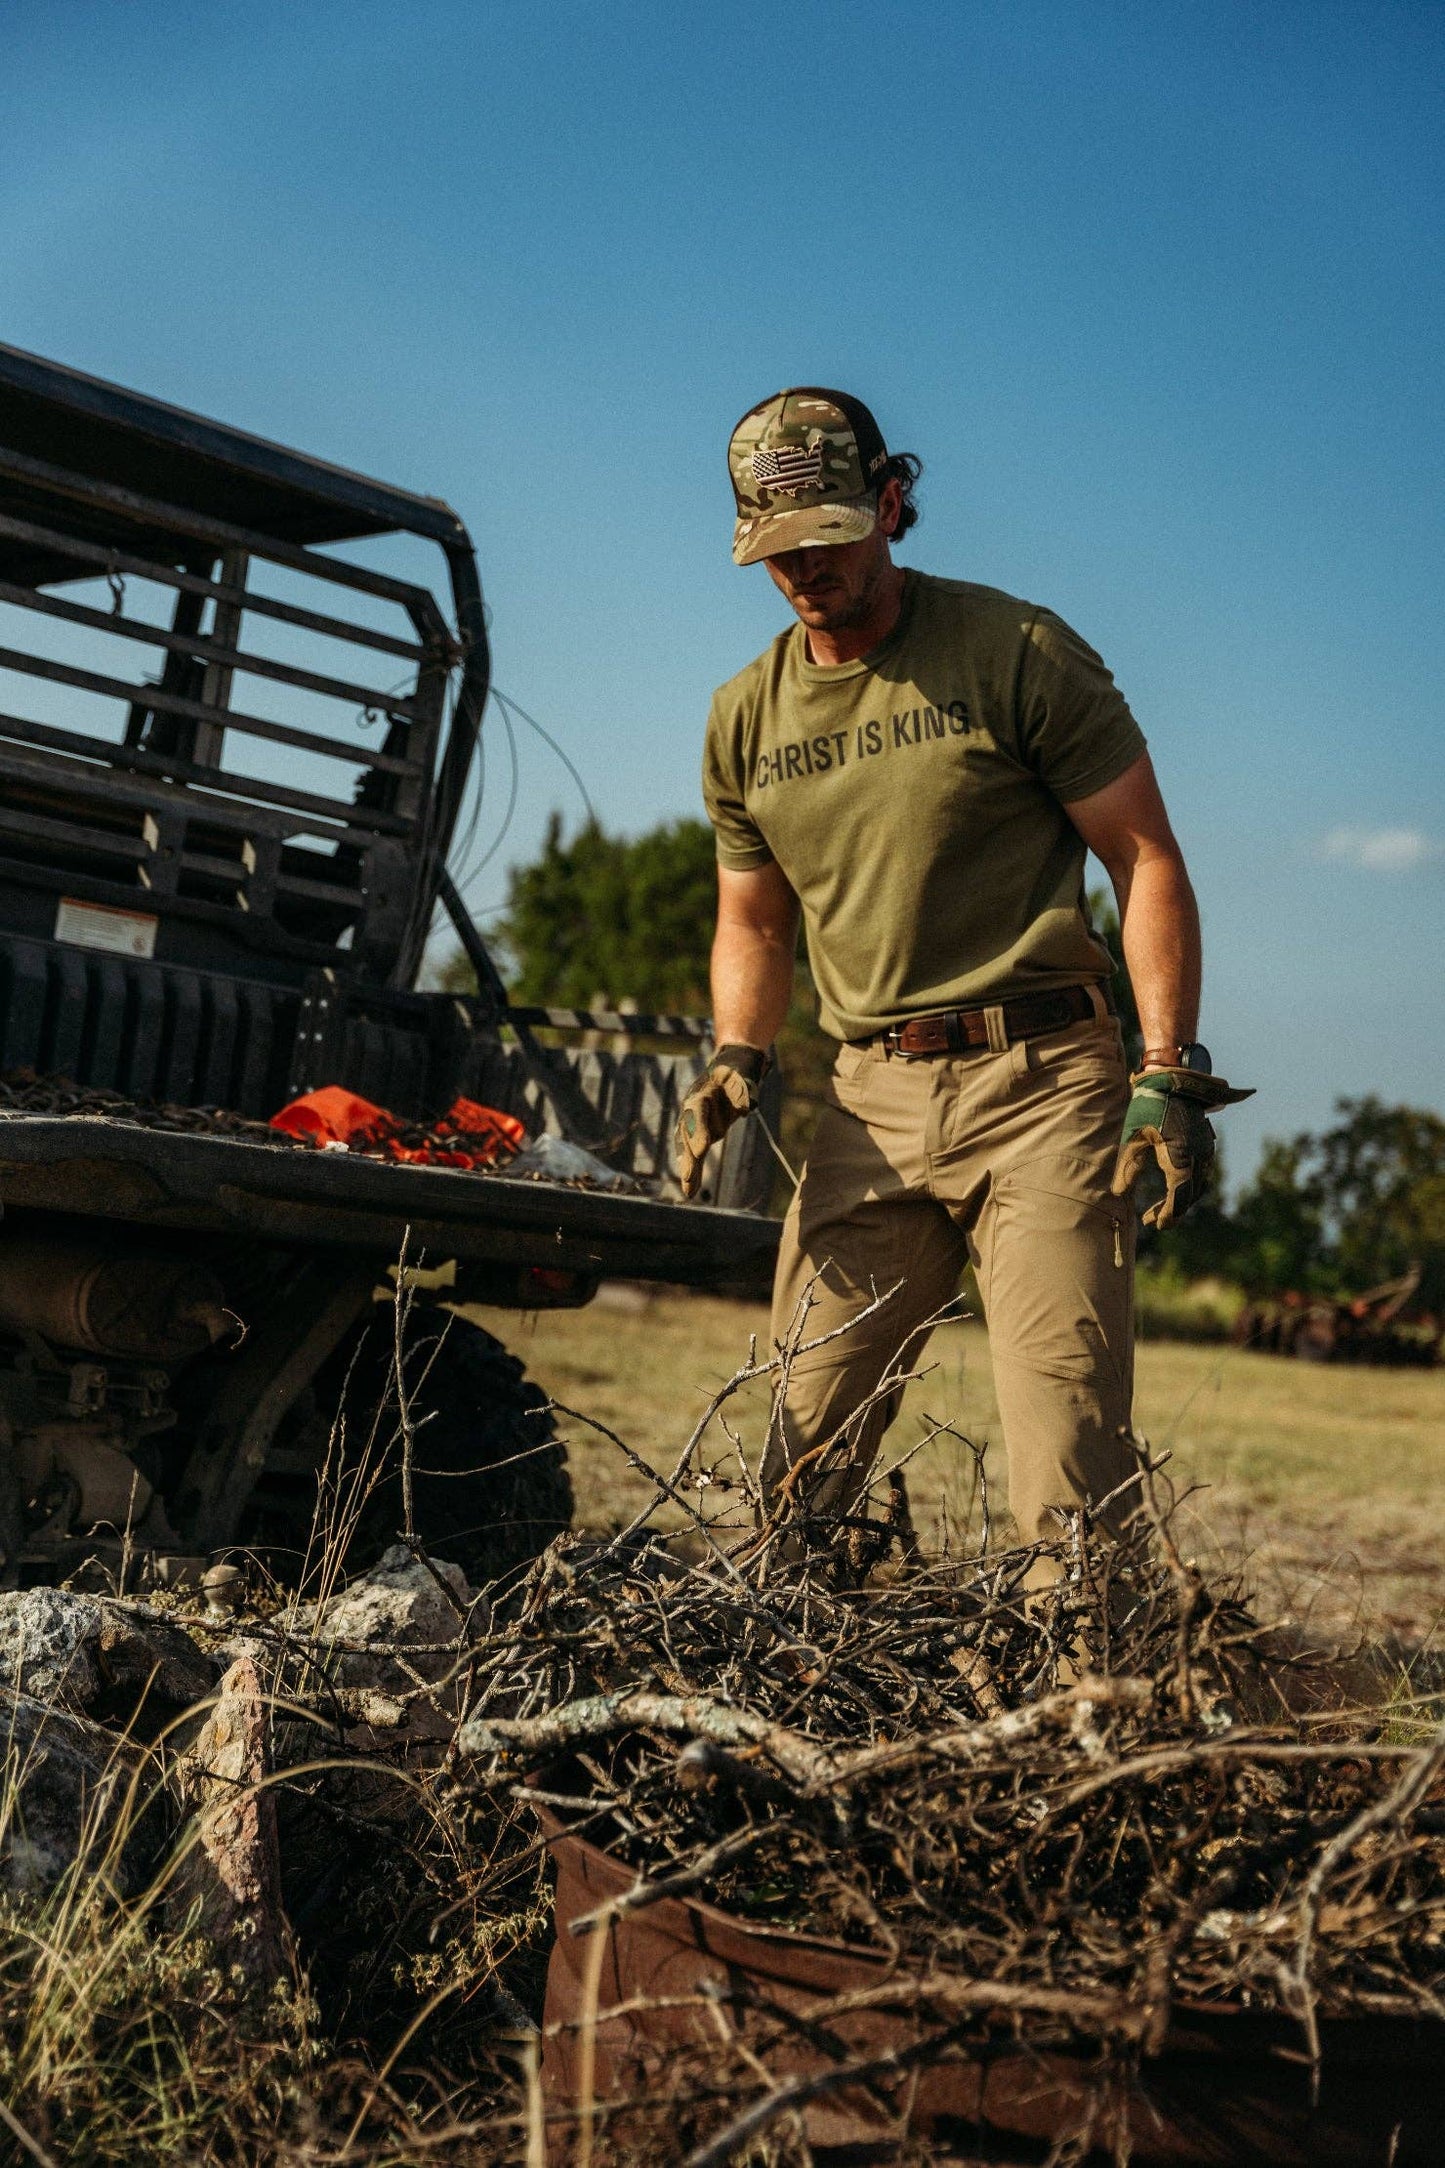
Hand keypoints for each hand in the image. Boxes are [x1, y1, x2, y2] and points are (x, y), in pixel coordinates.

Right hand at [674, 1044, 766, 1199]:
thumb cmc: (737, 1072)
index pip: (697, 1113)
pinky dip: (693, 1173)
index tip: (702, 1150)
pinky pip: (695, 1155)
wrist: (730, 1069)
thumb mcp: (741, 1075)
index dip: (698, 1131)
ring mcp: (695, 1124)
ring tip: (688, 1190)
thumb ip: (742, 1089)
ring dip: (689, 1170)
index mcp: (701, 1092)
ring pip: (688, 1149)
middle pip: (688, 1135)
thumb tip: (746, 1107)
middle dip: (688, 1156)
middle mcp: (693, 1110)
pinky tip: (690, 1191)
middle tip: (688, 1175)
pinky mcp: (701, 1135)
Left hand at [1111, 1066, 1253, 1229]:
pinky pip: (1201, 1172)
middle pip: (1189, 1195)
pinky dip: (1188, 1185)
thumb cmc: (1149, 1107)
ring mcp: (1206, 1149)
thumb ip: (1127, 1168)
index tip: (1154, 1225)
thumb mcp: (1133, 1137)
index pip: (1178, 1198)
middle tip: (1153, 1220)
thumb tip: (1118, 1194)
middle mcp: (1199, 1157)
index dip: (1167, 1215)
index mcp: (1181, 1159)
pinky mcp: (1206, 1143)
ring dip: (1181, 1199)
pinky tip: (1173, 1187)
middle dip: (1172, 1211)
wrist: (1173, 1079)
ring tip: (1160, 1208)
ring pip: (1197, 1185)